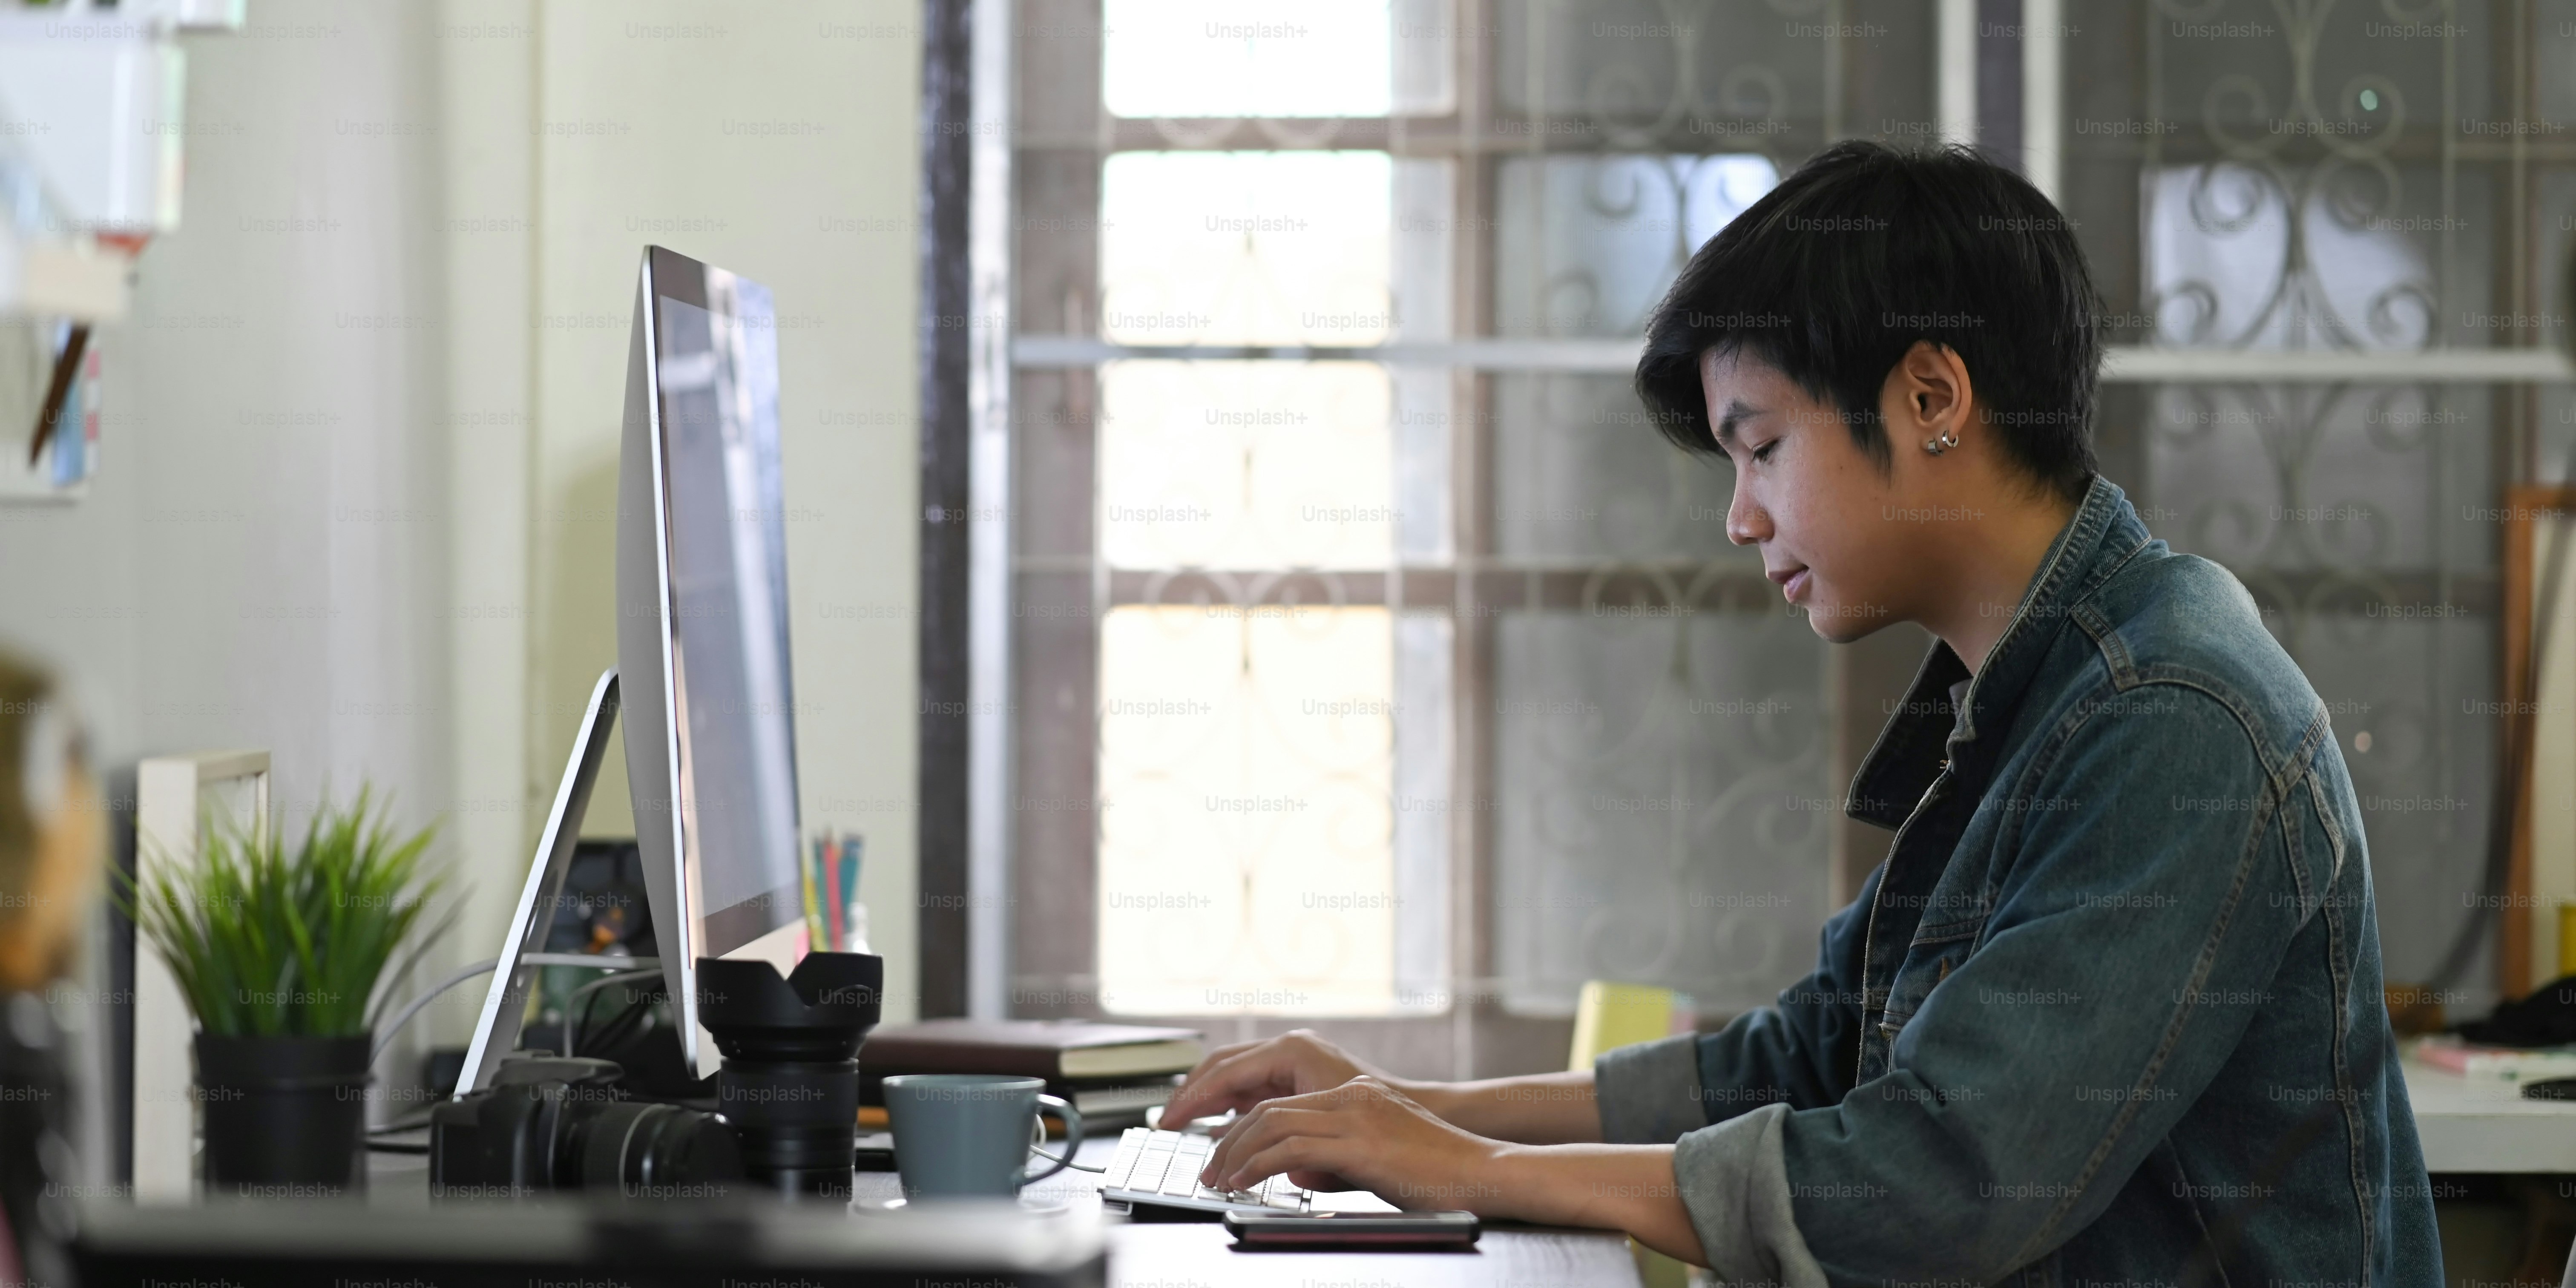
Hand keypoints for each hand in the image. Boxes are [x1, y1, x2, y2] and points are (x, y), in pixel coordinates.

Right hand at [1161, 1029, 1397, 1127]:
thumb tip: (1270, 1163)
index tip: (1170, 1119)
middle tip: (1166, 1122)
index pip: (1227, 1071)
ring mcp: (1291, 1059)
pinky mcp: (1293, 1075)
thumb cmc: (1383, 1117)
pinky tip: (1213, 1124)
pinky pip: (1250, 1085)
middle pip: (1223, 1066)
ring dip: (1206, 1098)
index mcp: (1293, 1051)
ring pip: (1233, 1074)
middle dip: (1192, 1094)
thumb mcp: (1332, 1130)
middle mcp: (1289, 1048)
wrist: (1418, 1111)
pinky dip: (1227, 1102)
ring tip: (1180, 1124)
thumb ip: (1296, 1146)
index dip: (1193, 1098)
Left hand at [1197, 1076, 1501, 1203]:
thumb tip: (1297, 1173)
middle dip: (1226, 1137)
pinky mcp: (1360, 1142)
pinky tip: (1244, 1182)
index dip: (1242, 1125)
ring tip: (1217, 1179)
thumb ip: (1335, 1160)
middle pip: (1267, 1107)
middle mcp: (1351, 1097)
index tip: (1221, 1152)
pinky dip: (1258, 1165)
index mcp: (1356, 1096)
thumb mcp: (1377, 1159)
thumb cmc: (1439, 1174)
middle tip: (1206, 1168)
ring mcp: (1356, 1115)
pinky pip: (1291, 1149)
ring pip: (1271, 1122)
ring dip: (1235, 1152)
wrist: (1486, 1171)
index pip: (1281, 1101)